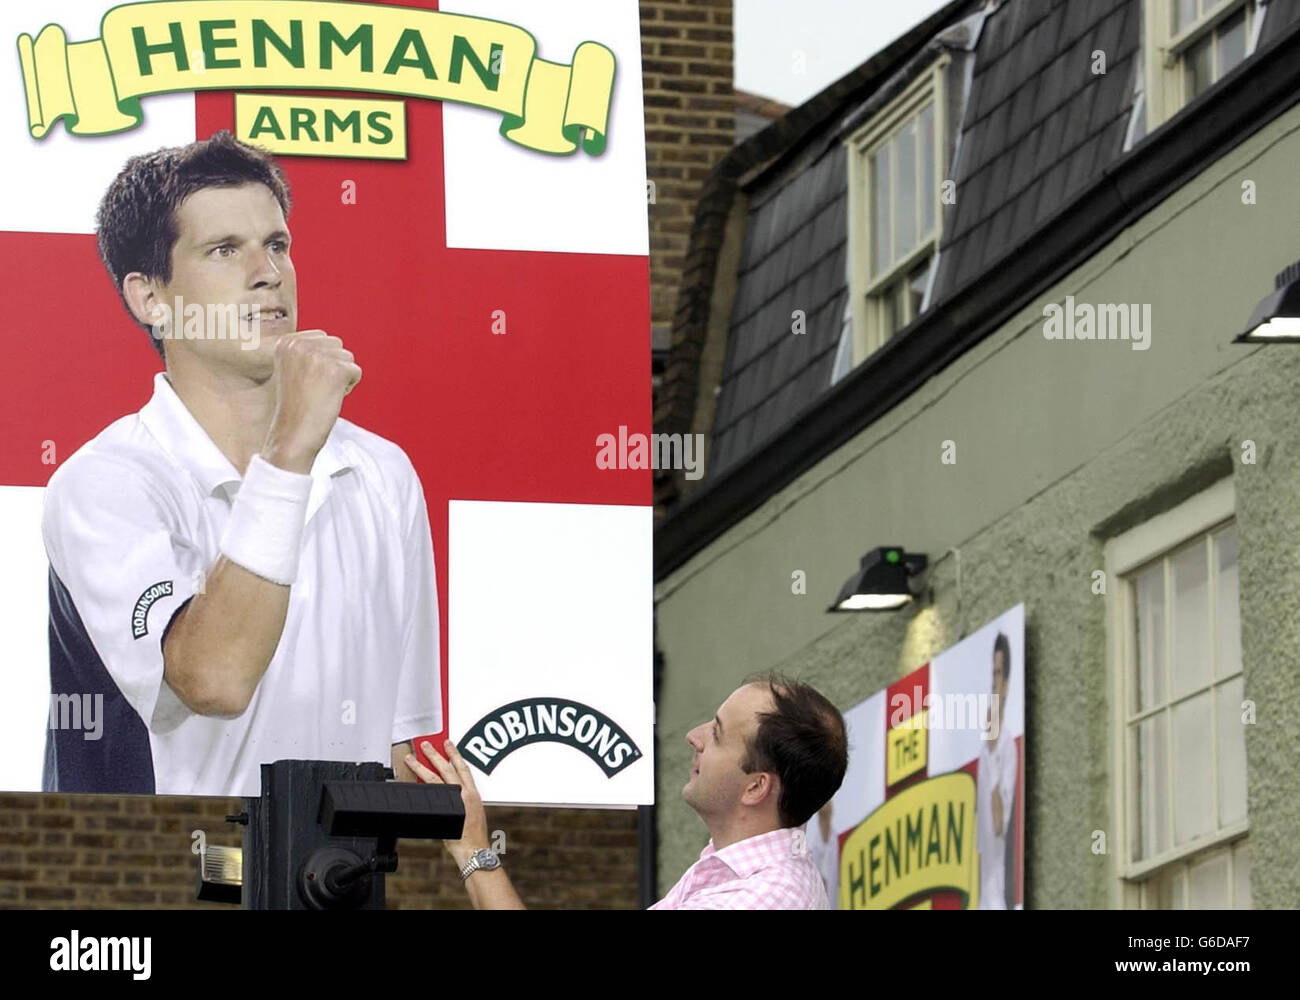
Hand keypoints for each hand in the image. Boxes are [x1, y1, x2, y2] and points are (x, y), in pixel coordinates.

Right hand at [261, 330, 361, 472]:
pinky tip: (330, 398)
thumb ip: (307, 350)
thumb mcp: (293, 368)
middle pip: (337, 344)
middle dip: (333, 366)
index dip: (322, 362)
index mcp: (286, 342)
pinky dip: (349, 386)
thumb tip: (331, 340)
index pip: (322, 337)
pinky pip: (356, 372)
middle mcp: (300, 345)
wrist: (293, 433)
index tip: (306, 380)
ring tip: (322, 393)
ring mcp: (317, 356)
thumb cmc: (296, 406)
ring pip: (348, 357)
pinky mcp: (335, 370)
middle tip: (315, 388)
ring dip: (341, 377)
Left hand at [406, 739, 488, 866]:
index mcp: (473, 794)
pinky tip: (411, 779)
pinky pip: (430, 794)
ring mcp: (455, 801)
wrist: (474, 850)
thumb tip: (449, 794)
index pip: (463, 768)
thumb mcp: (472, 813)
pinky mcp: (445, 809)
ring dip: (422, 766)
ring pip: (435, 778)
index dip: (455, 754)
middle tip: (426, 744)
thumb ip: (462, 801)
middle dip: (436, 754)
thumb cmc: (473, 836)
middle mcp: (465, 794)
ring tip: (411, 758)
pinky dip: (420, 785)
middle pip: (448, 768)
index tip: (448, 744)